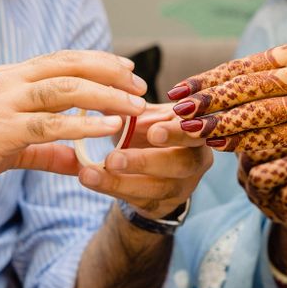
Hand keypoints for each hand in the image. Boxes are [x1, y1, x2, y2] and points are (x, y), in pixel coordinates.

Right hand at [0, 50, 147, 207]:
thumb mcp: (11, 149)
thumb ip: (46, 151)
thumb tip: (77, 161)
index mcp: (9, 79)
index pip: (61, 61)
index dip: (97, 62)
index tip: (127, 69)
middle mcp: (8, 82)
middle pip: (69, 67)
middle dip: (109, 74)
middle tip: (140, 86)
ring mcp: (4, 103)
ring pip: (65, 89)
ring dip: (106, 96)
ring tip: (135, 107)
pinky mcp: (1, 130)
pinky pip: (50, 124)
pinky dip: (84, 123)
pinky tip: (109, 127)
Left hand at [77, 103, 211, 219]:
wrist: (152, 175)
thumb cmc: (150, 136)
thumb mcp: (145, 118)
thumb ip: (130, 105)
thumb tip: (106, 82)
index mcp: (197, 130)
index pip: (196, 130)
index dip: (178, 132)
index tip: (153, 130)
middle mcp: (197, 160)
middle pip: (182, 163)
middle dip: (147, 160)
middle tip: (113, 158)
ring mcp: (182, 186)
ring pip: (157, 188)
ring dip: (121, 181)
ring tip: (89, 173)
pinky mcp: (163, 205)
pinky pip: (139, 200)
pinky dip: (111, 189)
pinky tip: (89, 179)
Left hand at [169, 44, 286, 167]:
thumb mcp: (280, 86)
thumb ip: (247, 86)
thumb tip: (191, 97)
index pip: (240, 67)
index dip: (205, 80)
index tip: (176, 91)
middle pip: (247, 87)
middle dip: (208, 100)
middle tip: (178, 111)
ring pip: (256, 113)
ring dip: (220, 124)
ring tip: (192, 130)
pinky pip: (271, 137)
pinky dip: (242, 142)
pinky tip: (219, 145)